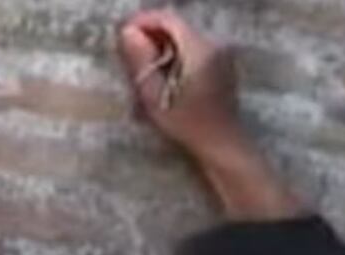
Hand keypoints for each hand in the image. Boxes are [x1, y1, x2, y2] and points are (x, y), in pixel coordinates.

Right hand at [119, 10, 243, 161]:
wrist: (221, 145)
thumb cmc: (187, 126)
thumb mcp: (155, 98)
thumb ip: (141, 62)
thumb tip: (127, 32)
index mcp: (200, 50)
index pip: (168, 19)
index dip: (142, 22)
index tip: (122, 35)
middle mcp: (214, 44)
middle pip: (175, 26)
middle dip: (150, 35)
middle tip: (128, 55)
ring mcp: (220, 52)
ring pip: (183, 37)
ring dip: (161, 46)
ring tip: (142, 69)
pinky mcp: (220, 62)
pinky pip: (192, 47)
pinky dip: (174, 54)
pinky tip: (163, 75)